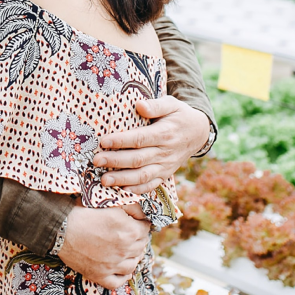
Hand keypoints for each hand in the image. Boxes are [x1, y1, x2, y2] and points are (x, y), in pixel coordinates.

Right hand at [57, 204, 150, 289]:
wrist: (60, 229)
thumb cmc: (82, 213)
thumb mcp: (108, 203)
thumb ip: (128, 206)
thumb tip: (141, 210)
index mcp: (129, 230)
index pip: (146, 228)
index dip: (142, 223)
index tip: (137, 222)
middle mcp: (124, 250)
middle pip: (141, 246)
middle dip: (138, 239)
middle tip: (131, 234)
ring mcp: (113, 265)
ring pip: (133, 264)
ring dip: (133, 256)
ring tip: (127, 250)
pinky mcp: (101, 275)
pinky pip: (119, 281)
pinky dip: (123, 276)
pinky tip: (121, 269)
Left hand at [92, 96, 210, 193]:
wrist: (198, 132)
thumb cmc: (179, 115)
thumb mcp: (171, 104)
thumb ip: (156, 105)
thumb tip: (139, 105)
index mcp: (165, 133)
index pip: (140, 138)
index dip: (121, 141)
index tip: (104, 141)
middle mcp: (165, 152)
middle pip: (138, 159)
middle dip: (115, 161)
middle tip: (96, 161)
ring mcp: (165, 166)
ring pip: (142, 176)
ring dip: (122, 179)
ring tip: (104, 180)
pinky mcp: (165, 174)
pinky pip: (151, 185)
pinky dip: (137, 190)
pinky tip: (121, 190)